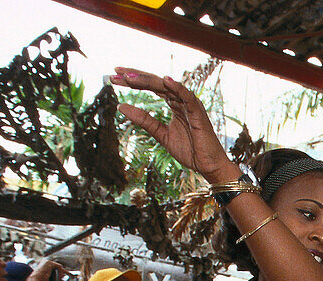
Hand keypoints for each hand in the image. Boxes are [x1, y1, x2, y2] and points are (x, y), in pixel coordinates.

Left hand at [111, 68, 237, 182]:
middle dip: (135, 77)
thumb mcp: (161, 134)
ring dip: (148, 80)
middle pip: (156, 83)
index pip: (152, 87)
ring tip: (129, 78)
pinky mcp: (198, 114)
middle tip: (115, 73)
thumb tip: (121, 107)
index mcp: (174, 104)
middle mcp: (181, 101)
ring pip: (167, 87)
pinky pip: (187, 97)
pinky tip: (165, 80)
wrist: (208, 166)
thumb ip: (144, 120)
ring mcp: (190, 106)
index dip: (133, 81)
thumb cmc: (190, 150)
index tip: (114, 78)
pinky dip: (177, 88)